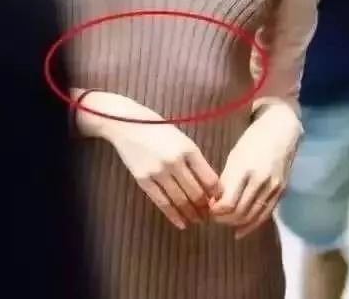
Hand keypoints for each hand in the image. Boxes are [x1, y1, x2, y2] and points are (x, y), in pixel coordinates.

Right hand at [77, 90, 219, 230]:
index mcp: (188, 149)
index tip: (219, 202)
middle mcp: (175, 161)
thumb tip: (210, 186)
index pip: (209, 179)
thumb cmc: (159, 130)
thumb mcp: (182, 139)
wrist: (128, 124)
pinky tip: (182, 223)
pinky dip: (174, 216)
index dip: (216, 195)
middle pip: (196, 193)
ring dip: (191, 214)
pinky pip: (162, 203)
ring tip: (198, 221)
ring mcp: (158, 171)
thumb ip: (195, 160)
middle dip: (205, 208)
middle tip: (210, 216)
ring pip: (180, 201)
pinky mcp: (144, 180)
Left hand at [210, 102, 301, 238]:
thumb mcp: (234, 156)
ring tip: (224, 222)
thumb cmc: (253, 140)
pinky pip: (265, 215)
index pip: (228, 202)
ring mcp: (273, 188)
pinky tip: (240, 231)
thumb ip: (226, 180)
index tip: (207, 209)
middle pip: (239, 213)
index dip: (215, 211)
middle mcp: (260, 181)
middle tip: (212, 218)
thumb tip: (215, 203)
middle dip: (223, 219)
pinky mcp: (281, 192)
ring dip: (235, 223)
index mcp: (244, 169)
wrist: (281, 131)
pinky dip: (251, 226)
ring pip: (251, 217)